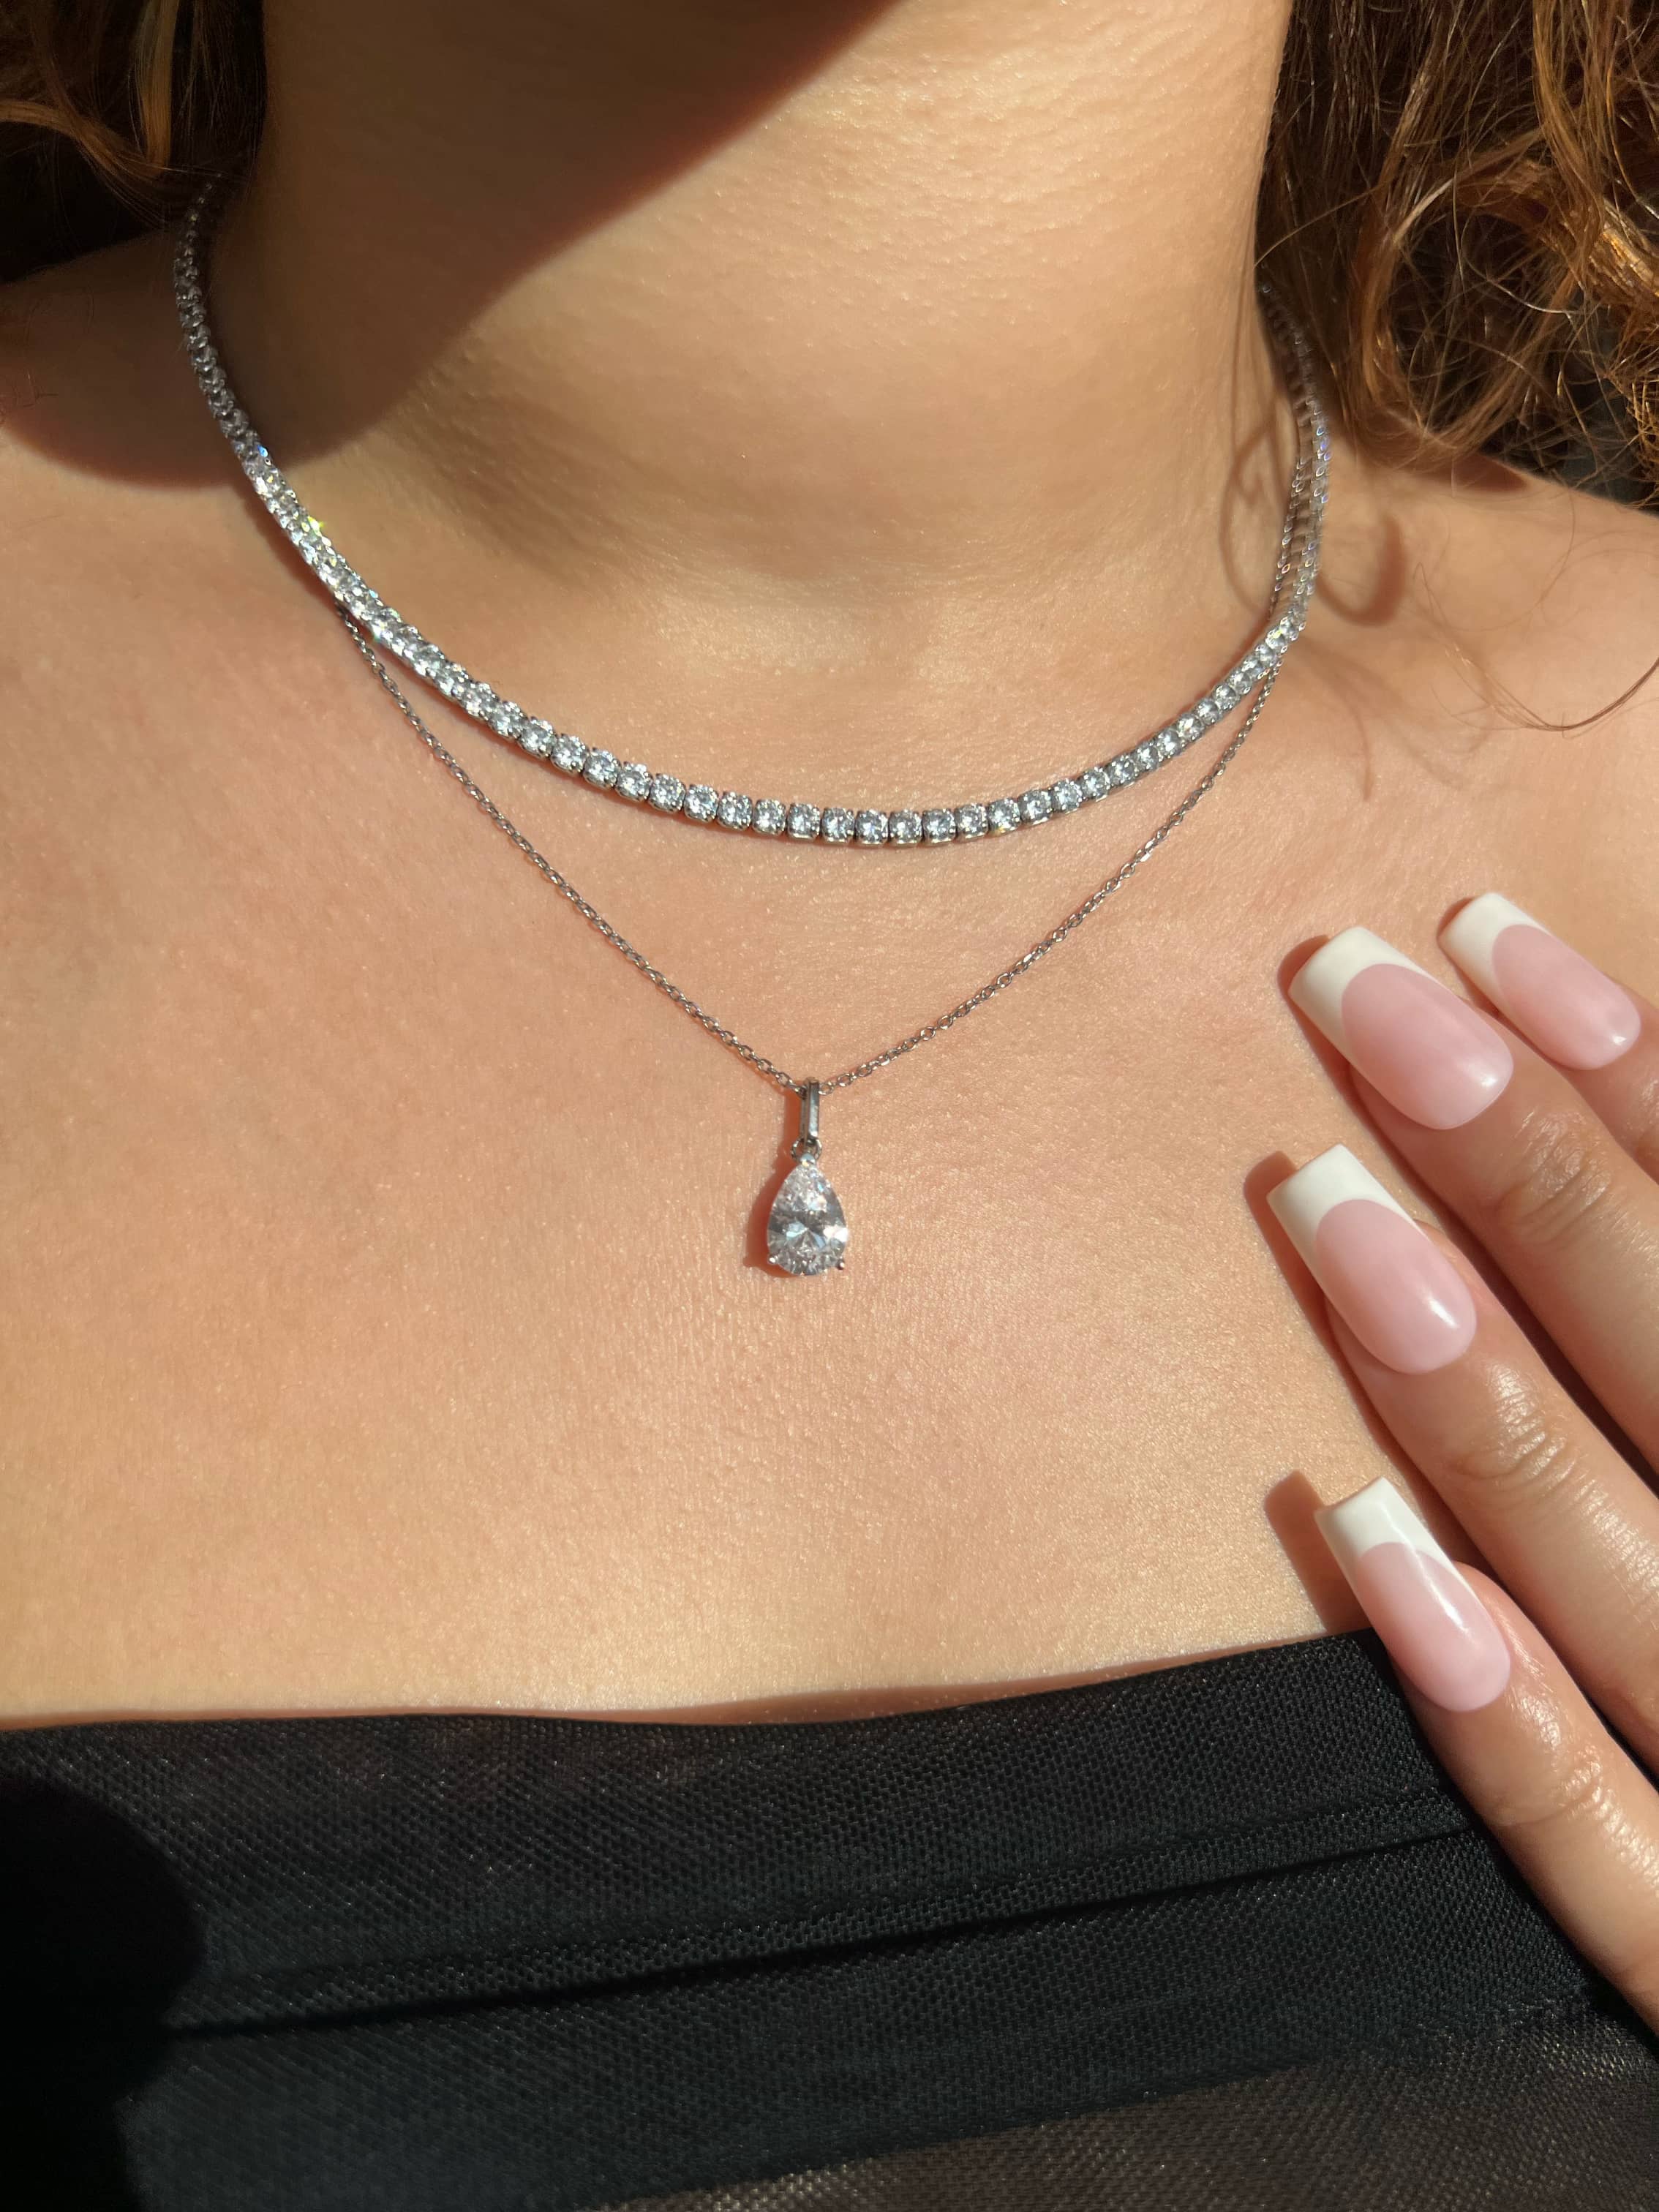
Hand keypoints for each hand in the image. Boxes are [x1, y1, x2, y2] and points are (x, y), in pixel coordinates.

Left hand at [1266, 894, 1658, 2030]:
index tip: (1482, 933)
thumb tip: (1612, 1133)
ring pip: (1631, 1577)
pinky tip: (1359, 1541)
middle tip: (1353, 991)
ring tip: (1318, 1197)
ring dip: (1474, 1387)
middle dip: (1530, 1165)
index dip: (1638, 1080)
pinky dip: (1495, 1713)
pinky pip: (1606, 1862)